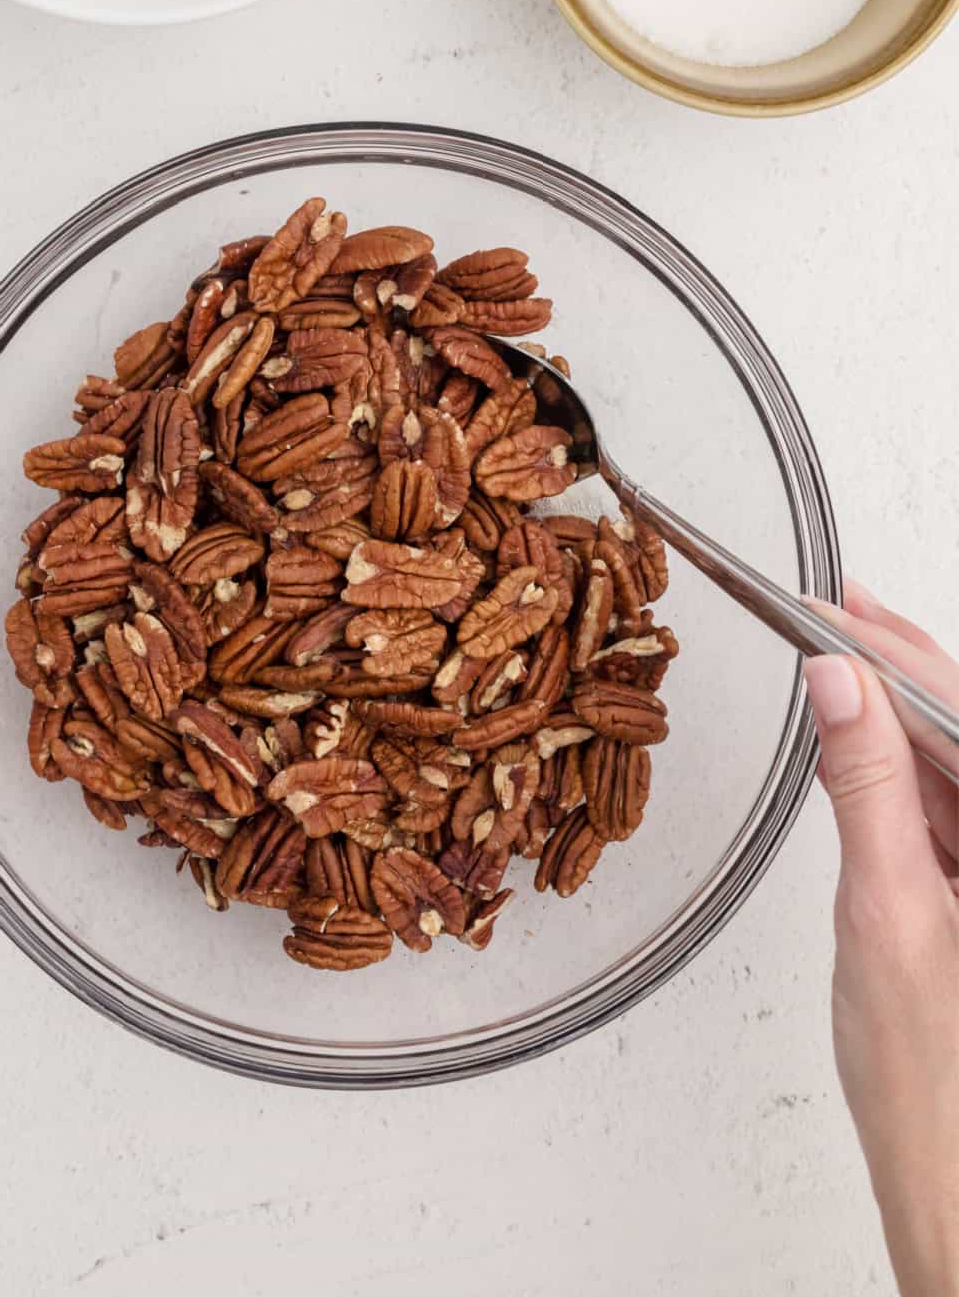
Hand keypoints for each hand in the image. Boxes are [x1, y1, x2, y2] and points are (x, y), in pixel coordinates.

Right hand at [805, 582, 958, 1296]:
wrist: (948, 1173)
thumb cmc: (932, 1079)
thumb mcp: (887, 910)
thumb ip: (866, 787)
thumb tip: (840, 686)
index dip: (902, 657)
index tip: (840, 615)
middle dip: (904, 664)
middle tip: (837, 610)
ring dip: (899, 706)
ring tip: (840, 649)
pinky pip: (949, 804)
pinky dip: (900, 764)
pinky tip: (859, 732)